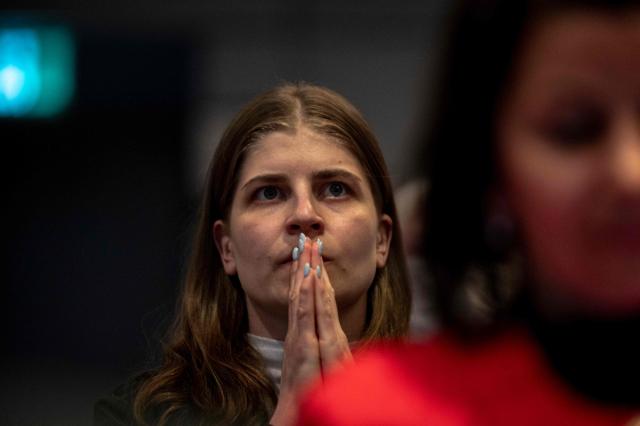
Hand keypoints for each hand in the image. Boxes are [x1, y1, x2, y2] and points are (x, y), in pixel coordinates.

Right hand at [270, 235, 351, 425]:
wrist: (295, 417)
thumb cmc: (307, 396)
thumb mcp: (318, 368)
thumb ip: (319, 351)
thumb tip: (324, 336)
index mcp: (304, 337)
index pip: (307, 301)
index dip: (307, 277)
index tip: (309, 253)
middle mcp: (301, 335)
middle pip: (304, 294)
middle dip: (306, 265)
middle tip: (307, 238)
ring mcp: (301, 340)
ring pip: (304, 299)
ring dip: (305, 272)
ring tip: (306, 248)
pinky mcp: (303, 349)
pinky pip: (304, 317)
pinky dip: (304, 295)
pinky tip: (306, 278)